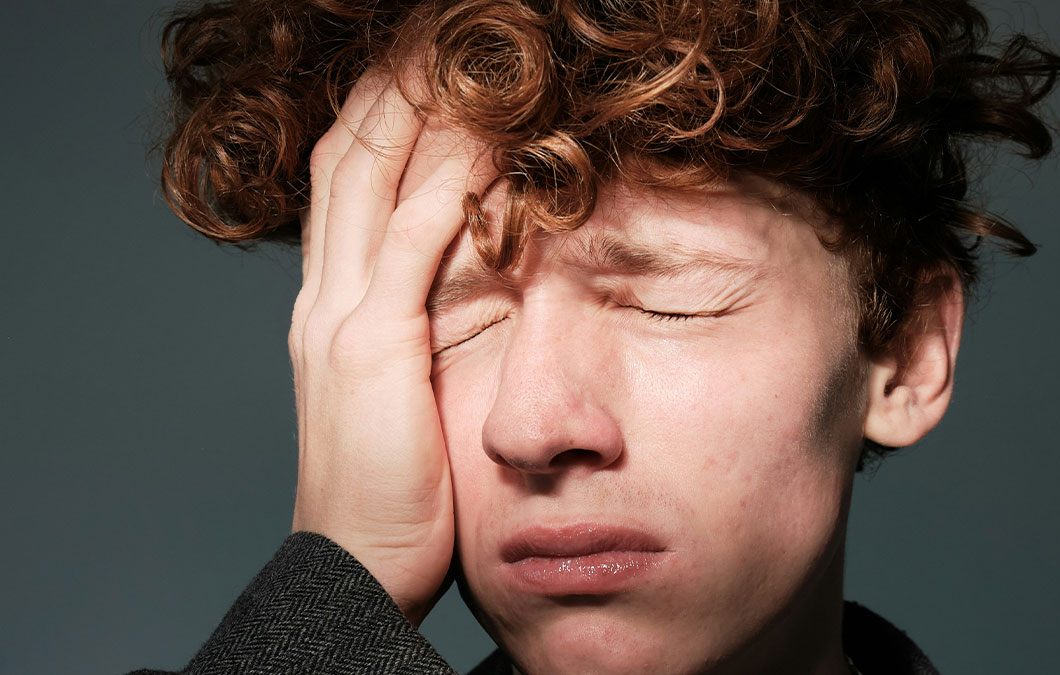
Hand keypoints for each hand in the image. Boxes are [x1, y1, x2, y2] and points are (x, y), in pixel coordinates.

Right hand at [288, 71, 490, 623]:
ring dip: (416, 116)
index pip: (347, 185)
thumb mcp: (389, 394)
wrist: (354, 561)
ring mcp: (342, 318)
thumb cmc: (387, 487)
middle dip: (390, 91)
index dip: (378, 120)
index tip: (418, 73)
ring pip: (372, 185)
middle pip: (350, 161)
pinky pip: (412, 248)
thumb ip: (407, 333)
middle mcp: (325, 298)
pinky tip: (481, 148)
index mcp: (328, 306)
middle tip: (433, 39)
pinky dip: (444, 190)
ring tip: (459, 61)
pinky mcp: (373, 349)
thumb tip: (452, 291)